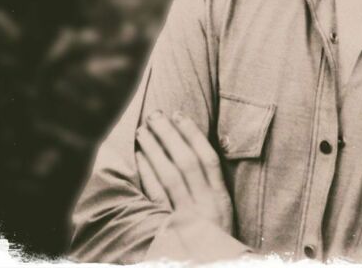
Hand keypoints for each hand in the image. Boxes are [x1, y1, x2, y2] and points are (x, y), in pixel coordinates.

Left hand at [135, 110, 232, 234]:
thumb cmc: (214, 246)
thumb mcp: (221, 218)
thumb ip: (210, 192)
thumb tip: (195, 156)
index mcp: (221, 200)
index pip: (208, 159)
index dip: (193, 135)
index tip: (180, 115)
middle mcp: (205, 207)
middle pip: (186, 162)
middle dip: (170, 136)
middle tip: (156, 115)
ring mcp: (186, 219)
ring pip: (170, 176)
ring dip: (156, 150)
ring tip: (145, 131)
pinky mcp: (168, 231)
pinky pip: (156, 198)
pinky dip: (148, 175)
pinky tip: (141, 159)